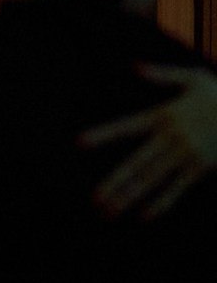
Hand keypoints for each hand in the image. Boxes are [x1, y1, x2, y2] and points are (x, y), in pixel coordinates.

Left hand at [82, 64, 216, 217]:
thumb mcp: (195, 78)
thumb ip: (163, 75)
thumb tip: (136, 67)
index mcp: (164, 115)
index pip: (127, 126)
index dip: (104, 135)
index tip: (79, 143)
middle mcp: (172, 137)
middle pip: (136, 164)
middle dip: (114, 183)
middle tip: (94, 201)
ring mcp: (187, 154)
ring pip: (152, 179)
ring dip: (130, 197)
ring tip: (110, 212)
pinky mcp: (202, 166)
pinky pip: (178, 187)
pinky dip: (163, 202)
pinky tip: (146, 216)